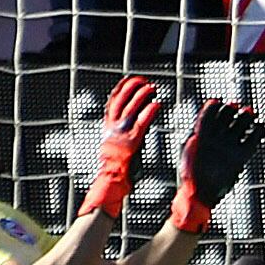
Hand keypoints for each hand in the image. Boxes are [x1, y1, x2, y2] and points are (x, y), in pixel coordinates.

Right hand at [79, 76, 167, 219]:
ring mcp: (121, 136)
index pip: (112, 104)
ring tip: (151, 88)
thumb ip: (121, 133)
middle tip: (143, 80)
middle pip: (119, 102)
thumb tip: (131, 123)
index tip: (128, 79)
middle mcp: (112, 130)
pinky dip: (148, 112)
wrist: (111, 184)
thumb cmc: (117, 169)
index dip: (120, 90)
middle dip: (130, 88)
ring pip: (130, 109)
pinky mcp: (132, 143)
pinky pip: (141, 123)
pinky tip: (156, 104)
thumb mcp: (115, 146)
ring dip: (141, 96)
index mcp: (108, 130)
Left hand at [171, 99, 264, 233]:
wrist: (201, 195)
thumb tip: (195, 137)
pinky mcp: (240, 157)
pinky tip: (261, 127)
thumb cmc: (190, 179)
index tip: (216, 102)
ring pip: (239, 127)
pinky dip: (258, 134)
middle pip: (225, 119)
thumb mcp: (188, 160)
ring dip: (245, 118)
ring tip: (250, 112)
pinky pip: (252, 142)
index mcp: (200, 138)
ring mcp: (228, 147)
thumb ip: (193, 146)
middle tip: (236, 105)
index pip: (208, 117)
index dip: (212, 108)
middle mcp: (215, 140)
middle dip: (231, 111)